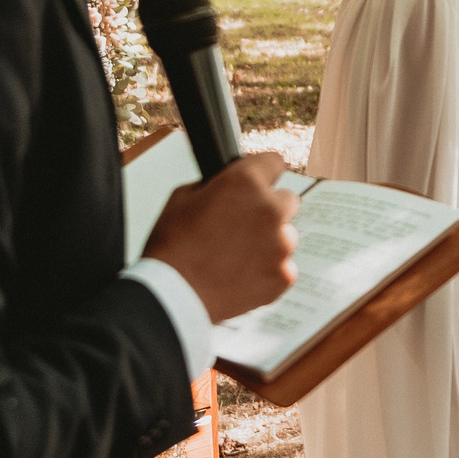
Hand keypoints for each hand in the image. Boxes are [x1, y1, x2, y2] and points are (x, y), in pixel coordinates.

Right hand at [143, 150, 298, 320]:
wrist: (173, 295)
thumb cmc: (171, 246)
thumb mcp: (183, 197)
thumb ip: (216, 185)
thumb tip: (228, 185)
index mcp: (245, 183)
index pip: (274, 162)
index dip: (263, 172)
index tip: (260, 180)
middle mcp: (270, 210)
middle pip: (287, 200)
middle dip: (269, 209)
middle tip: (243, 226)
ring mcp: (281, 245)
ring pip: (286, 236)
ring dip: (269, 242)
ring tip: (237, 257)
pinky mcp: (284, 275)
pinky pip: (283, 267)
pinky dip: (268, 270)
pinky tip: (241, 276)